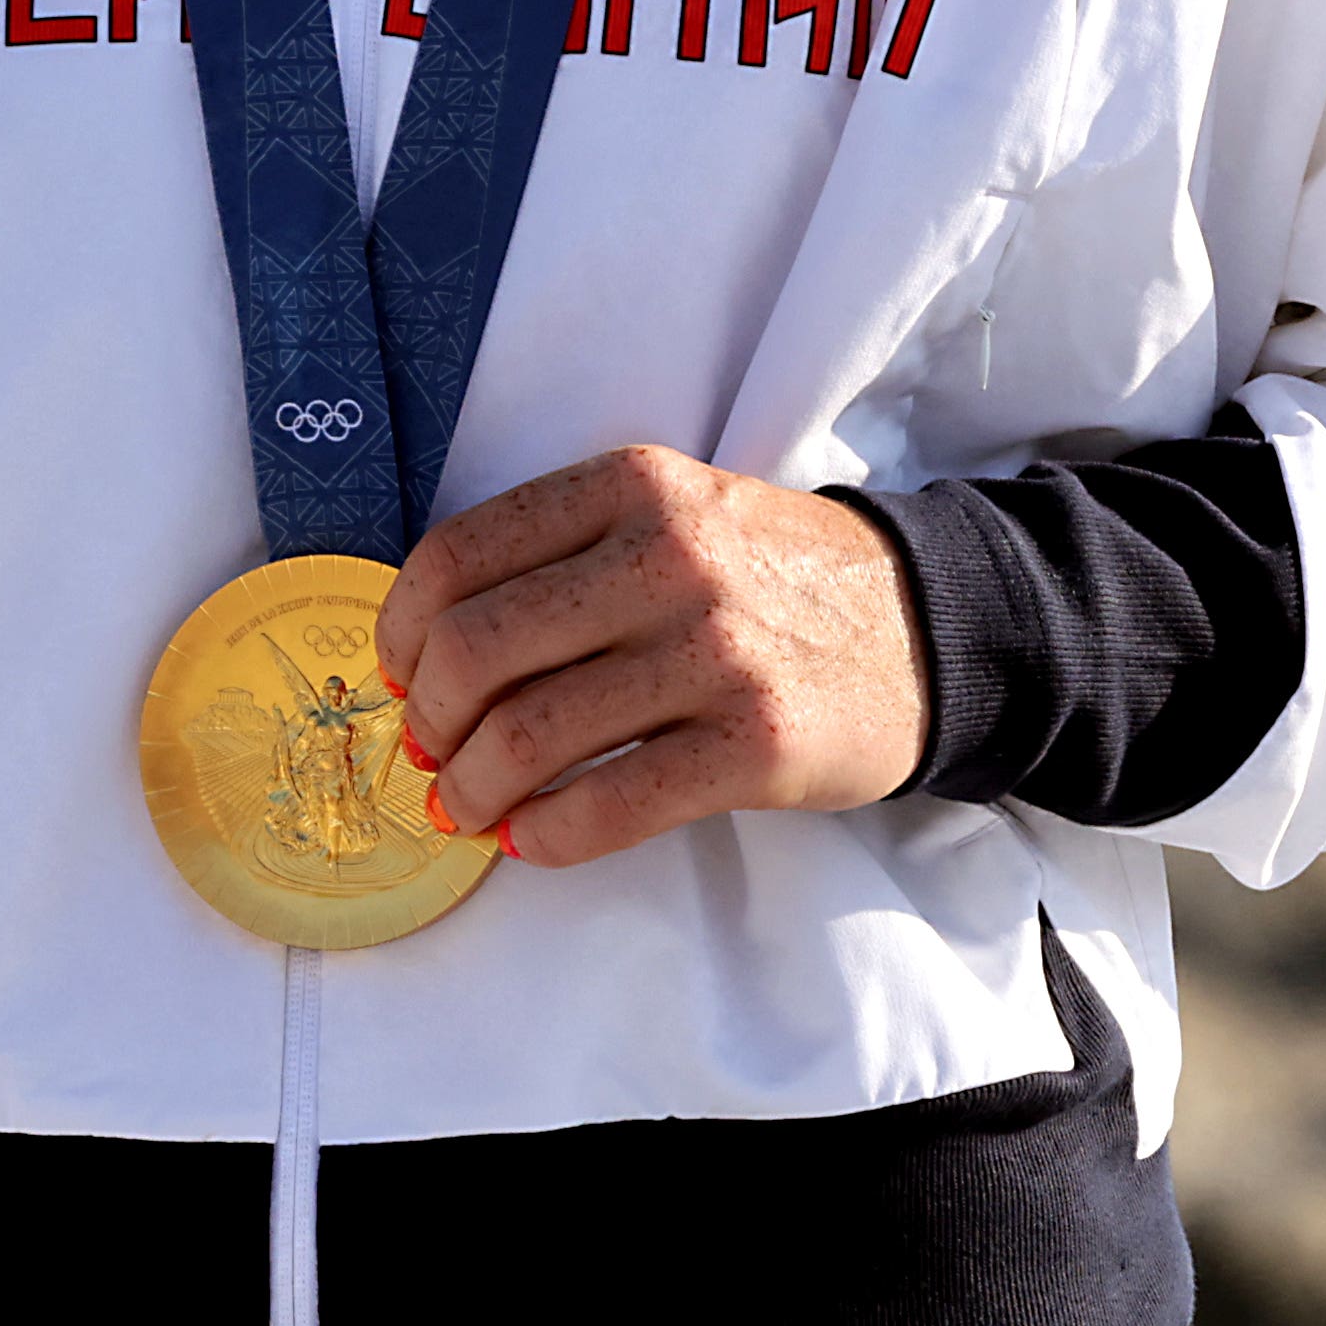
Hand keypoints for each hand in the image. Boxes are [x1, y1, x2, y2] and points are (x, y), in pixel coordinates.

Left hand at [368, 445, 928, 868]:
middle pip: (476, 650)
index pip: (458, 557)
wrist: (925, 624)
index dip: (401, 633)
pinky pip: (609, 805)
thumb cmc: (771, 576)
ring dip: (471, 790)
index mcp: (632, 485)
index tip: (400, 676)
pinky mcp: (754, 744)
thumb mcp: (674, 512)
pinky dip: (547, 837)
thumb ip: (565, 557)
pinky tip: (535, 839)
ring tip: (469, 808)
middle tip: (433, 753)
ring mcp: (715, 651)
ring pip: (529, 735)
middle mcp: (669, 556)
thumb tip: (427, 655)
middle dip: (429, 720)